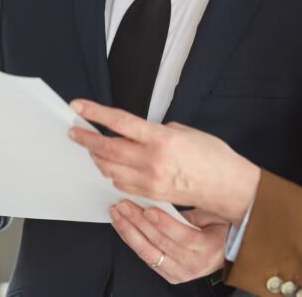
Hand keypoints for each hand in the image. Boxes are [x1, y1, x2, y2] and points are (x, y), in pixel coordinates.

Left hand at [68, 99, 259, 223]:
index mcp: (160, 138)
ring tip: (92, 147)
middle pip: (106, 148)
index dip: (95, 113)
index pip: (119, 122)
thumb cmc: (212, 155)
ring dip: (97, 157)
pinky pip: (121, 183)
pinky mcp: (150, 194)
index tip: (79, 106)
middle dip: (86, 138)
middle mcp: (151, 160)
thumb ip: (156, 130)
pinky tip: (111, 166)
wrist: (226, 186)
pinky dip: (112, 173)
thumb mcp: (184, 130)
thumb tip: (139, 133)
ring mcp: (149, 180)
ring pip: (109, 168)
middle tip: (75, 131)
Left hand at [110, 200, 228, 284]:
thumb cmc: (220, 231)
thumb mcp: (213, 215)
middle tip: (124, 205)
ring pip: (148, 252)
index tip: (149, 210)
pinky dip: (131, 240)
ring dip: (129, 231)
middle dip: (139, 222)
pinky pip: (145, 258)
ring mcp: (179, 272)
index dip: (164, 224)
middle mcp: (192, 264)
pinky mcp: (169, 275)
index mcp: (208, 248)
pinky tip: (123, 226)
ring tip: (117, 214)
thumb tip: (165, 199)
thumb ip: (192, 210)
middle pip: (160, 243)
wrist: (225, 253)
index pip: (183, 237)